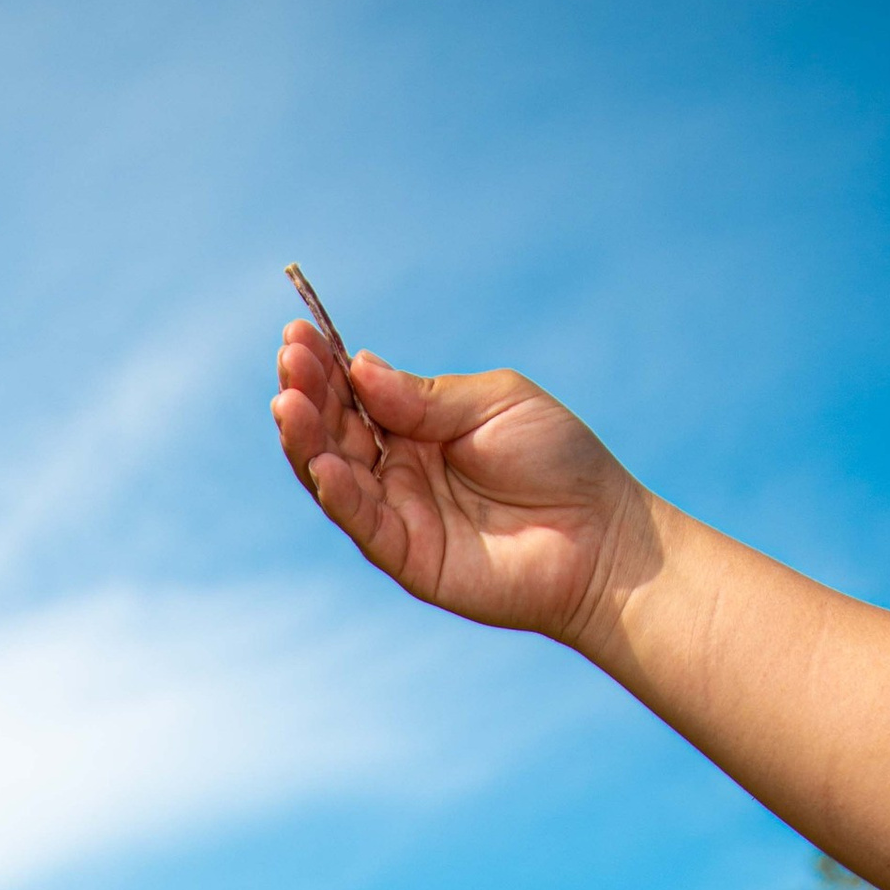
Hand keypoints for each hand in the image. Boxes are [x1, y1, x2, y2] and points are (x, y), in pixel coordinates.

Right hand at [271, 324, 652, 649]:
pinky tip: (323, 466)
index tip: (298, 332)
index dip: (325, 367)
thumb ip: (425, 396)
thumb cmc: (558, 461)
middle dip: (307, 396)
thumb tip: (359, 368)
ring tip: (288, 404)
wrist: (601, 537)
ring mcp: (401, 515)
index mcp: (419, 427)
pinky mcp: (409, 558)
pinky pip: (365, 525)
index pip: (356, 395)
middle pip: (336, 433)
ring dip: (306, 442)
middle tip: (288, 359)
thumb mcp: (492, 404)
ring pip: (336, 478)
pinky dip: (340, 495)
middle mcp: (400, 471)